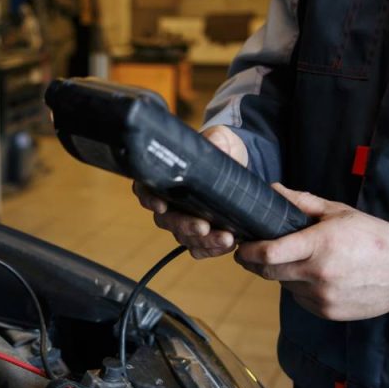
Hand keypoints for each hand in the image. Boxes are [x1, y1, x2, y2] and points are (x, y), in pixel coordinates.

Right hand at [133, 125, 247, 258]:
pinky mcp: (200, 234)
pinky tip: (225, 246)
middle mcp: (169, 202)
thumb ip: (218, 140)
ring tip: (226, 238)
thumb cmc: (223, 149)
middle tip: (203, 227)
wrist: (242, 166)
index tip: (162, 205)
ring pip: (183, 237)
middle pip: (166, 220)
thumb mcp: (222, 138)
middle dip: (184, 226)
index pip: (146, 189)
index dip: (150, 199)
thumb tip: (217, 145)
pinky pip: (198, 248)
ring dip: (203, 241)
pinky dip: (211, 249)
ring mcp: (183, 220)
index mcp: (165, 177)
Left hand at [235, 184, 388, 320]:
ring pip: (284, 286)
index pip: (269, 253)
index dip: (248, 250)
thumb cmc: (370, 236)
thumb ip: (301, 202)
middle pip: (268, 273)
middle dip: (255, 263)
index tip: (242, 245)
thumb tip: (272, 190)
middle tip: (252, 254)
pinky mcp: (327, 311)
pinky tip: (315, 277)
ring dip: (282, 275)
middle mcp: (318, 274)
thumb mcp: (337, 212)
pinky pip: (300, 299)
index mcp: (319, 245)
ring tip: (297, 261)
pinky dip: (299, 288)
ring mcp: (322, 296)